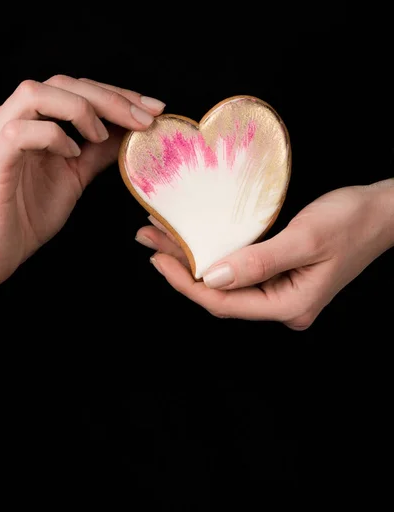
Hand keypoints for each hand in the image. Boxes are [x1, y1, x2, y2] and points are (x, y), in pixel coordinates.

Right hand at [0, 75, 164, 285]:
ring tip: (100, 135)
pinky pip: (21, 132)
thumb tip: (131, 133)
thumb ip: (98, 152)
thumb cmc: (28, 214)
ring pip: (36, 93)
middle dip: (110, 98)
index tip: (154, 108)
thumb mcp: (74, 176)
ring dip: (80, 108)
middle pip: (62, 83)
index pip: (78, 89)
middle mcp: (14, 118)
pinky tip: (71, 153)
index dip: (118, 94)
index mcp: (34, 120)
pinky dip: (52, 136)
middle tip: (145, 119)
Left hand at [136, 181, 393, 329]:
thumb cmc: (352, 221)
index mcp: (290, 305)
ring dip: (193, 258)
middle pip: (220, 293)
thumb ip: (259, 261)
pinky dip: (214, 252)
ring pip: (226, 280)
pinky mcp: (281, 275)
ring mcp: (281, 291)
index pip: (224, 303)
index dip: (185, 284)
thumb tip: (210, 277)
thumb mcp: (306, 237)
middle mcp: (282, 305)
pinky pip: (240, 268)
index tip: (156, 260)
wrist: (382, 212)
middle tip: (148, 239)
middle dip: (181, 268)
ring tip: (160, 235)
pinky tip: (195, 237)